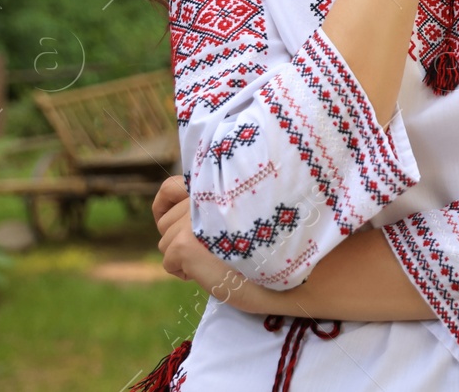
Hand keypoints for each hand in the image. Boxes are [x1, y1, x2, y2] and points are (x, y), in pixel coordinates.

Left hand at [152, 175, 279, 312]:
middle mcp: (202, 196)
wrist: (293, 272)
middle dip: (182, 237)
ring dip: (184, 255)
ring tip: (216, 259)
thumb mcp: (245, 213)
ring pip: (165, 242)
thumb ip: (216, 205)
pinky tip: (211, 272)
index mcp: (217, 186)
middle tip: (214, 249)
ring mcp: (192, 219)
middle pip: (166, 221)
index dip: (167, 204)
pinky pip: (169, 261)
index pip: (171, 188)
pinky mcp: (186, 244)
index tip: (176, 219)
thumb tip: (180, 214)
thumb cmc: (276, 244)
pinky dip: (185, 272)